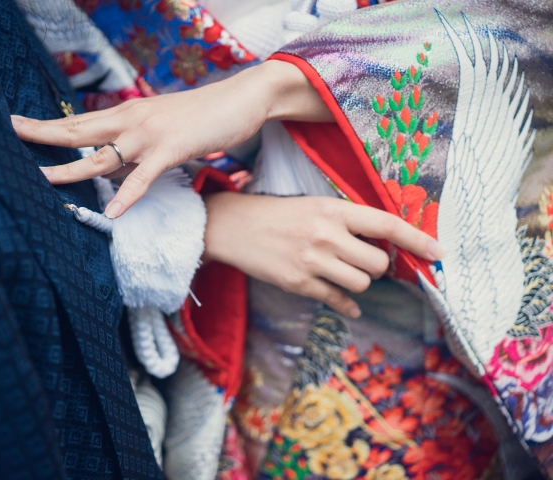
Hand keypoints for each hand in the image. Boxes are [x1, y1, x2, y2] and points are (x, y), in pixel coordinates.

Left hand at [11, 60, 332, 217]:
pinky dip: (129, 194)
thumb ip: (137, 141)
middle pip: (79, 130)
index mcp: (128, 113)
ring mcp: (150, 134)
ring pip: (103, 154)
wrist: (240, 98)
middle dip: (42, 134)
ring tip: (43, 179)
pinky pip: (145, 175)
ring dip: (72, 168)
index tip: (18, 126)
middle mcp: (132, 119)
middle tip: (9, 133)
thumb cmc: (202, 114)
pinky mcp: (174, 148)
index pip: (80, 120)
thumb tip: (117, 162)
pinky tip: (114, 211)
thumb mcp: (162, 124)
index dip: (49, 125)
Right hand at [203, 193, 442, 317]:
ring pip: (361, 284)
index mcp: (334, 210)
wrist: (234, 226)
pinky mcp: (299, 283)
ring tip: (344, 273)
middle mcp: (327, 235)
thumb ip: (346, 220)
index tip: (438, 252)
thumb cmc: (276, 213)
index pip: (386, 224)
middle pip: (377, 263)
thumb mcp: (313, 205)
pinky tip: (347, 303)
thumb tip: (379, 243)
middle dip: (378, 266)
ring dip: (359, 282)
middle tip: (364, 261)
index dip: (417, 239)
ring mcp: (313, 262)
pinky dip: (348, 304)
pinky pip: (338, 300)